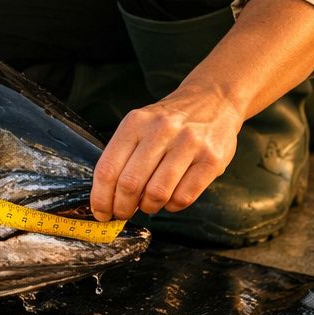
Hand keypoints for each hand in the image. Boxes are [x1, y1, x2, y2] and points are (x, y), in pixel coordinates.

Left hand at [90, 86, 243, 219]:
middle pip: (130, 184)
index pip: (108, 169)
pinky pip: (184, 197)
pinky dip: (172, 206)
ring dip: (148, 207)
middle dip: (122, 207)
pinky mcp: (212, 159)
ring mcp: (189, 144)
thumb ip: (123, 157)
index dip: (100, 198)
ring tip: (148, 204)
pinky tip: (170, 198)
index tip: (101, 213)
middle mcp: (162, 131)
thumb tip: (107, 199)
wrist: (213, 100)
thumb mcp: (140, 126)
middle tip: (122, 214)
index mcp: (136, 123)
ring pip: (157, 193)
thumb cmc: (169, 122)